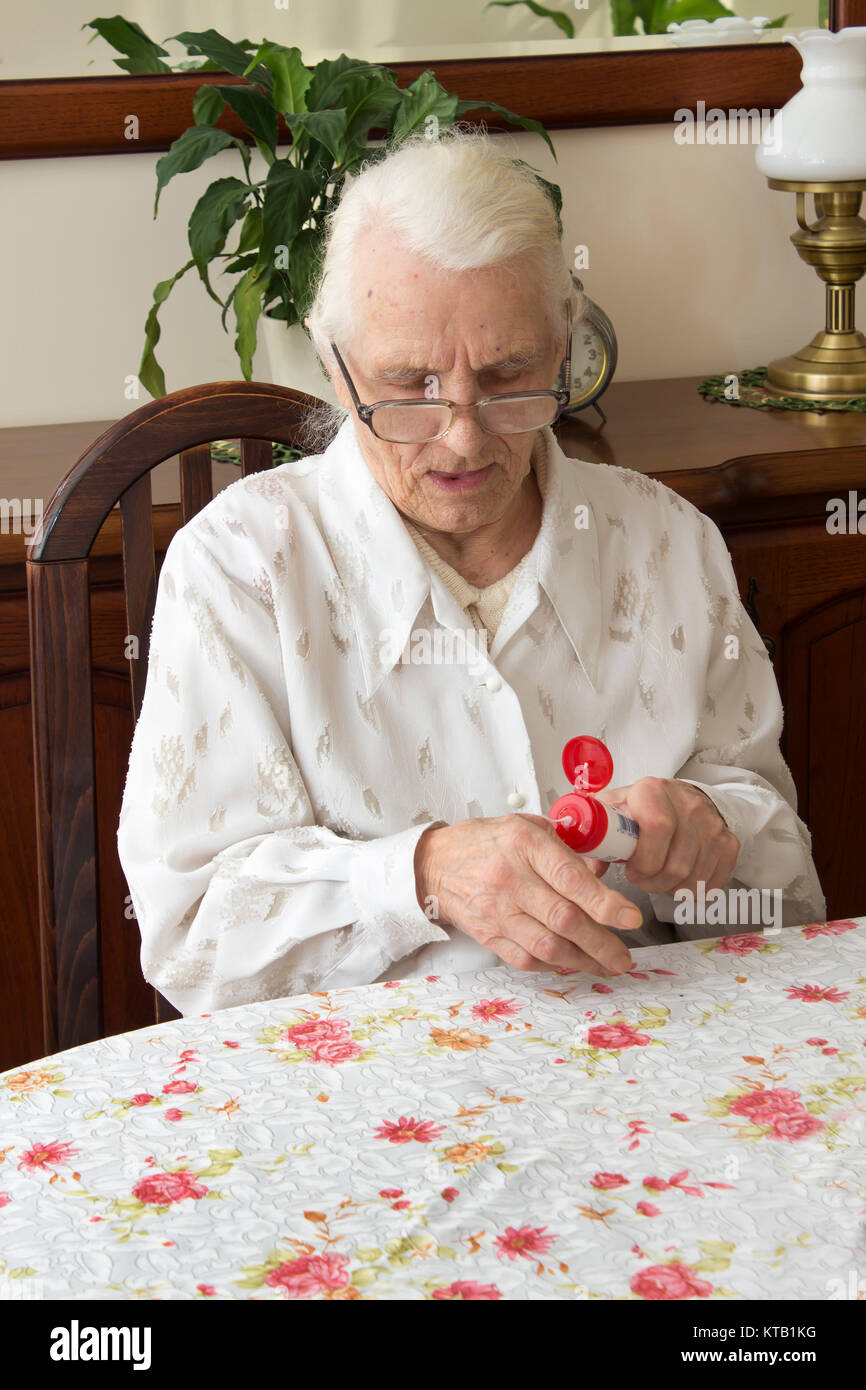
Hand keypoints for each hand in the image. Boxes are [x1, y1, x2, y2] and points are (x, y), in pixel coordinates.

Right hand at [414, 814, 642, 975]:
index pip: (570, 878)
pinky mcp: (488, 935)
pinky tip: (572, 962)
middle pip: (563, 919)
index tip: (630, 917)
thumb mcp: (528, 827)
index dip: (604, 902)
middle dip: (601, 943)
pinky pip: (526, 959)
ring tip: (606, 965)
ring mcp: (497, 911)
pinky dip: (554, 965)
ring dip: (583, 960)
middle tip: (624, 957)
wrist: (435, 864)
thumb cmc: (486, 842)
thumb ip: (567, 848)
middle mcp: (510, 879)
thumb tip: (602, 873)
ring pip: (547, 946)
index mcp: (524, 844)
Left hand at [595, 778, 738, 895]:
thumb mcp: (614, 810)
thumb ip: (596, 837)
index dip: (643, 860)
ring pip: (694, 878)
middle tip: (642, 879)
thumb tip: (585, 871)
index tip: (632, 871)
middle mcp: (688, 804)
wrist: (681, 797)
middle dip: (653, 882)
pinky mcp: (728, 842)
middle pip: (676, 863)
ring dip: (671, 889)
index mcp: (652, 792)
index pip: (657, 828)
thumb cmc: (641, 807)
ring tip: (658, 878)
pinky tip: (679, 879)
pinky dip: (693, 890)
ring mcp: (712, 824)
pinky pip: (712, 882)